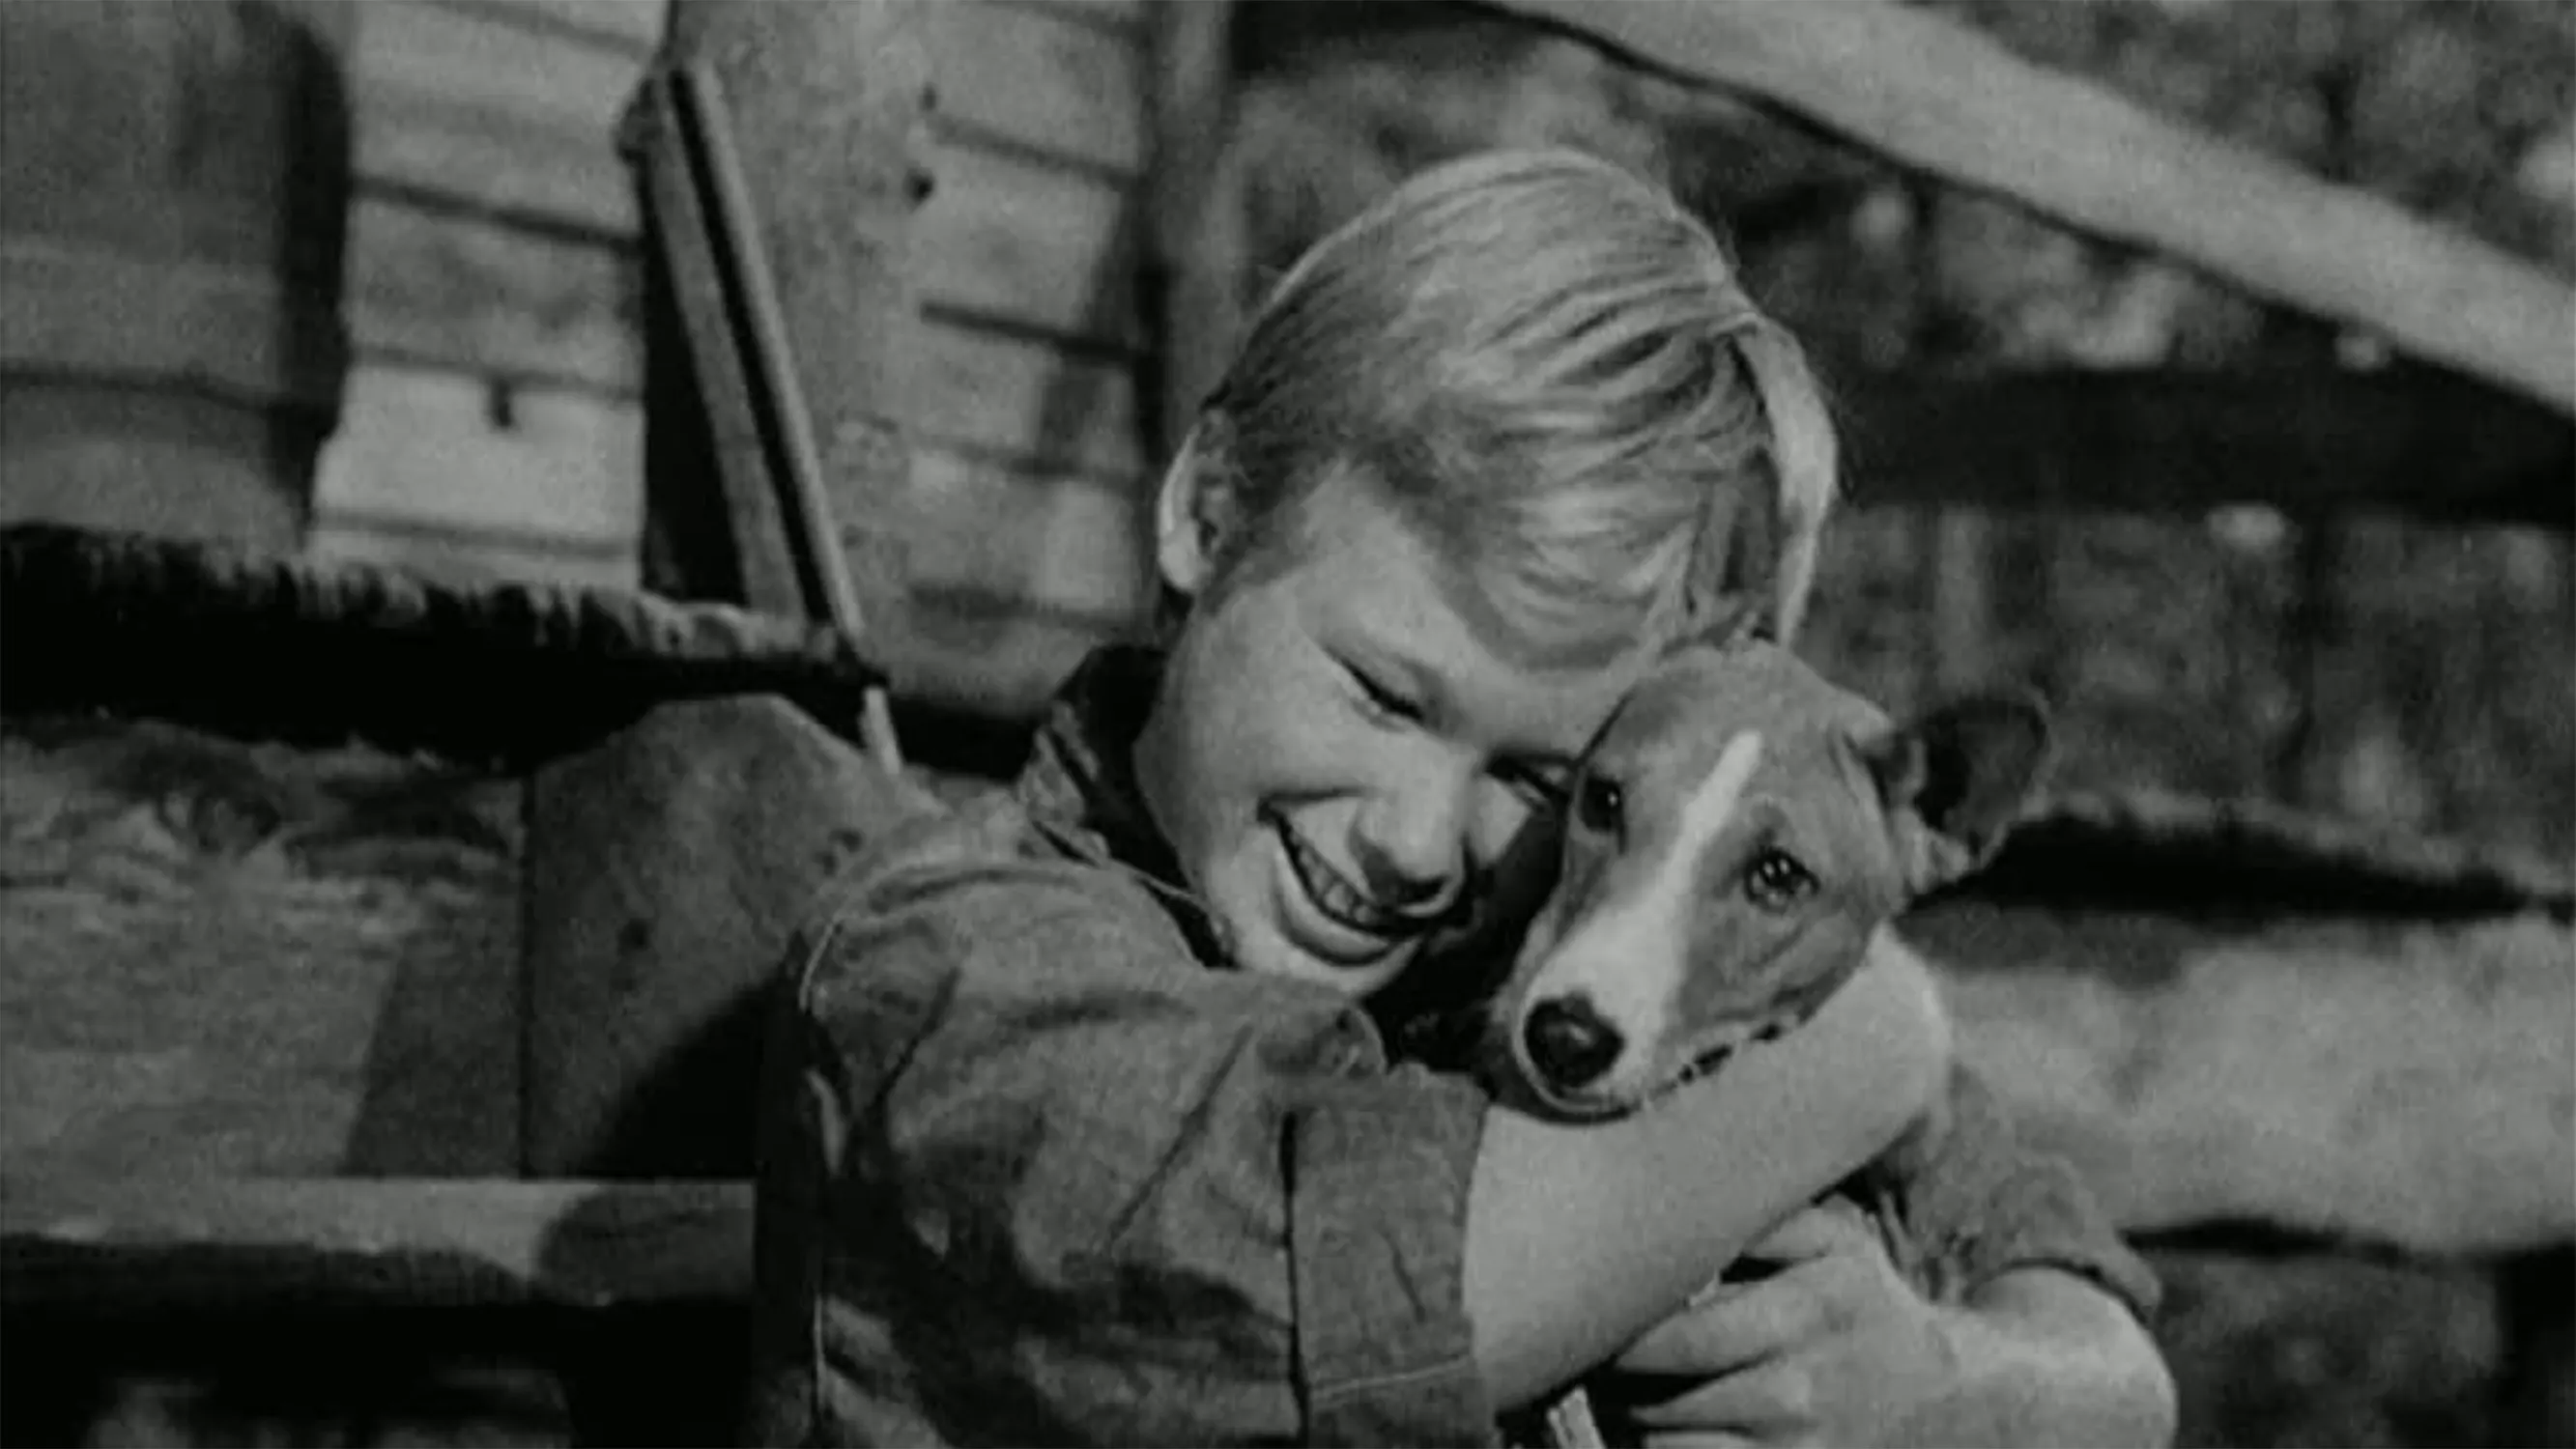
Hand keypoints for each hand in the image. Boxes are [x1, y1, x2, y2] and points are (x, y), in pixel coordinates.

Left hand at [1596, 1200, 1960, 1448]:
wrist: (1941, 1387)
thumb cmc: (1858, 1298)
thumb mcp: (1829, 1238)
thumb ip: (1760, 1218)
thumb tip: (1672, 1196)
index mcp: (1805, 1311)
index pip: (1678, 1336)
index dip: (1619, 1332)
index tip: (1600, 1311)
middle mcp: (1798, 1389)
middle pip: (1657, 1398)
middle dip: (1611, 1378)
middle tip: (1596, 1349)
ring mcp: (1795, 1447)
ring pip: (1665, 1444)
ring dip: (1629, 1417)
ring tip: (1623, 1384)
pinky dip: (1664, 1448)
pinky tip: (1664, 1419)